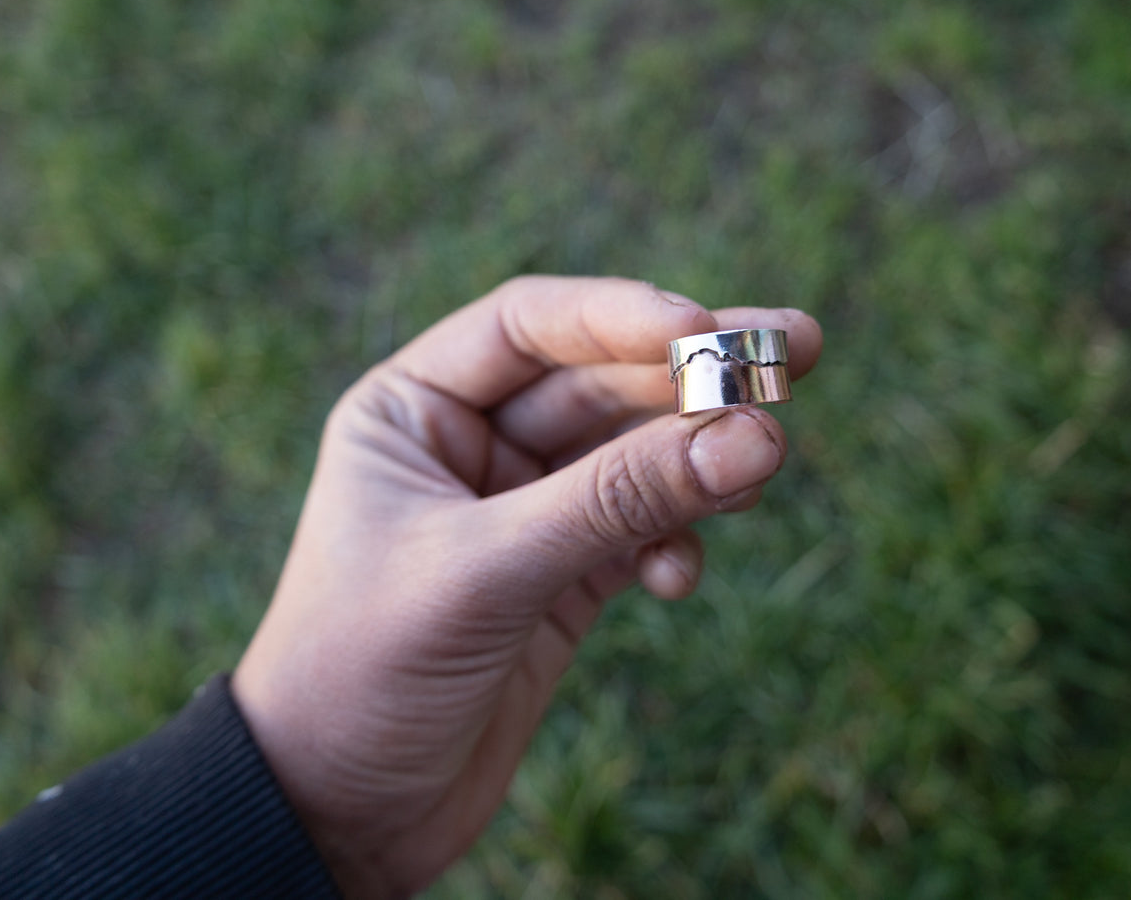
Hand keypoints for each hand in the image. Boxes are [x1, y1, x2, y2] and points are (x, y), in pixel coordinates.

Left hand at [231, 276, 822, 897]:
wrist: (338, 815)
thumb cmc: (365, 672)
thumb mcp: (487, 572)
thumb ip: (619, 500)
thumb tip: (753, 437)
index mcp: (413, 411)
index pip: (530, 326)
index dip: (621, 315)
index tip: (708, 331)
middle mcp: (470, 446)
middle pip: (599, 381)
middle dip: (690, 376)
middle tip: (792, 351)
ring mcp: (522, 513)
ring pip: (631, 456)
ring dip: (699, 455)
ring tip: (769, 456)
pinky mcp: (562, 581)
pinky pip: (640, 533)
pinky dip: (673, 543)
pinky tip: (678, 576)